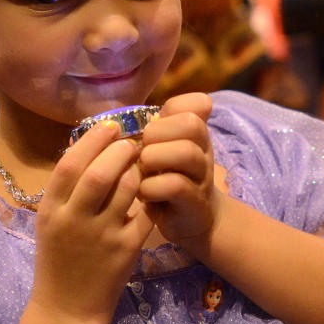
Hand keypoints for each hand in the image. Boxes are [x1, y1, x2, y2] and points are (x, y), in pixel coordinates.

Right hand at [29, 122, 151, 322]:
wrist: (68, 308)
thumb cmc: (59, 259)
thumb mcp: (51, 222)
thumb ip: (66, 190)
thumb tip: (91, 147)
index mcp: (51, 211)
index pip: (69, 164)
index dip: (92, 140)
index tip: (110, 126)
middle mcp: (74, 220)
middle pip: (100, 172)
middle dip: (120, 150)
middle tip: (131, 142)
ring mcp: (102, 236)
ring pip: (127, 189)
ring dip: (138, 169)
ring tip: (141, 163)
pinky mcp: (126, 249)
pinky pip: (144, 212)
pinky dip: (150, 196)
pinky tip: (151, 189)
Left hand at [137, 92, 221, 252]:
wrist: (191, 220)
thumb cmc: (167, 179)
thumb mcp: (163, 151)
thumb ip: (152, 130)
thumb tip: (119, 119)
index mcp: (196, 134)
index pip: (199, 103)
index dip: (172, 109)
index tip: (153, 127)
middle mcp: (204, 150)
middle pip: (191, 124)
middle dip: (157, 134)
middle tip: (141, 152)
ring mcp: (202, 176)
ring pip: (186, 152)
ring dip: (154, 158)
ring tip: (141, 170)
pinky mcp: (194, 202)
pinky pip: (176, 185)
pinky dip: (152, 187)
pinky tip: (144, 193)